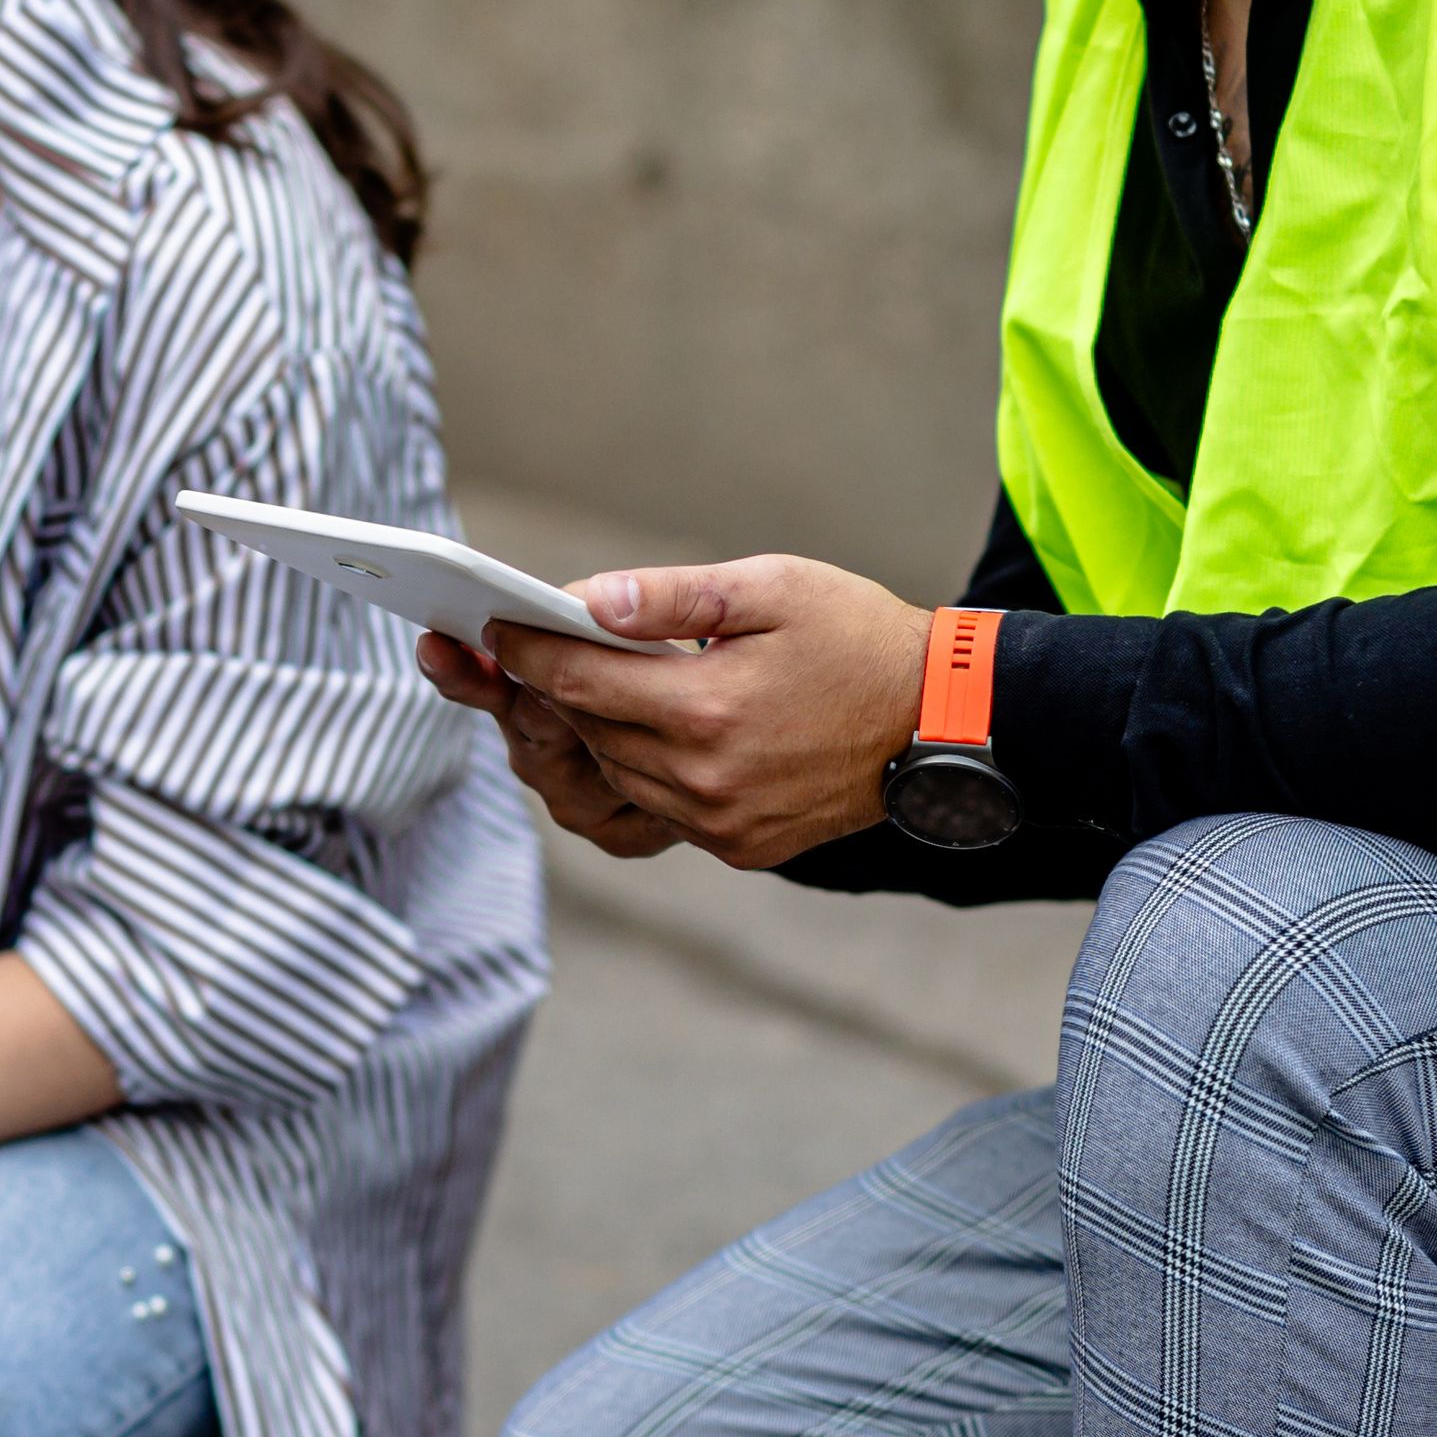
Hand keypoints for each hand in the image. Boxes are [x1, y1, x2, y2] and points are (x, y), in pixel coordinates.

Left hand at [465, 555, 928, 871]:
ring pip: (615, 775)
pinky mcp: (739, 847)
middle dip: (546, 689)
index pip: (577, 682)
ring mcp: (720, 823)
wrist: (942, 724)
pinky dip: (639, 769)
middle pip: (586, 732)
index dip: (524, 650)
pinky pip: (658, 809)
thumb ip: (671, 598)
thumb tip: (586, 600)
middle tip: (511, 651)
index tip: (493, 625)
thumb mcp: (771, 589)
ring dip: (589, 732)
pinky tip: (645, 730)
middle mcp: (704, 780)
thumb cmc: (859, 639)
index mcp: (707, 710)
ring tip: (575, 687)